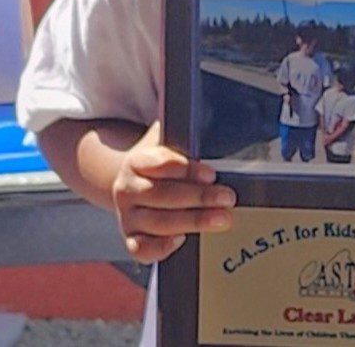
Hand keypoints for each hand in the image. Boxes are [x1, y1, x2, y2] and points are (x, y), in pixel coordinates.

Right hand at [110, 121, 235, 261]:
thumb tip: (201, 105)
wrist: (131, 184)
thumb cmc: (160, 162)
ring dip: (192, 221)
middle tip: (227, 198)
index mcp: (136, 161)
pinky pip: (142, 249)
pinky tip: (182, 240)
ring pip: (157, 222)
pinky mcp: (131, 238)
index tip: (211, 173)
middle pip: (162, 195)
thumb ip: (183, 129)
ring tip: (221, 219)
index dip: (185, 168)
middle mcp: (127, 189)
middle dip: (198, 197)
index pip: (158, 163)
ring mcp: (128, 216)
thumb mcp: (168, 139)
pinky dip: (161, 247)